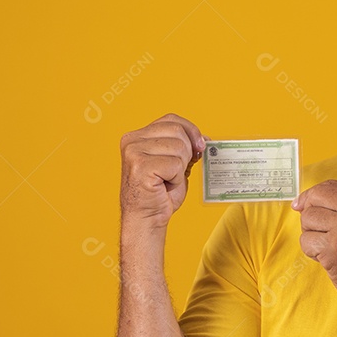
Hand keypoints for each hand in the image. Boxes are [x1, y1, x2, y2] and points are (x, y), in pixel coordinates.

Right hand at [120, 113, 206, 231]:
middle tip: (177, 170)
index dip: (191, 130)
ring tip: (167, 179)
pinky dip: (176, 178)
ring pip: (179, 147)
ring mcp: (134, 152)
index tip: (201, 146)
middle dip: (187, 152)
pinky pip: (175, 164)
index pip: (172, 119)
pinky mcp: (140, 166)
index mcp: (137, 135)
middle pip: (178, 131)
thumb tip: (204, 139)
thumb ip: (184, 147)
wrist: (147, 217)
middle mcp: (132, 140)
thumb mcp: (174, 163)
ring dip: (180, 168)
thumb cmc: (160, 193)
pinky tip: (164, 185)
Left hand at [292, 180, 336, 299]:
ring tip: (326, 246)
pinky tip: (326, 257)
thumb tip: (299, 202)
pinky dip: (310, 252)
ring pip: (307, 219)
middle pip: (315, 198)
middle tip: (318, 230)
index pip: (329, 185)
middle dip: (309, 213)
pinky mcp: (333, 248)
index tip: (302, 205)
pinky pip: (305, 240)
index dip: (311, 194)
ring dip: (310, 234)